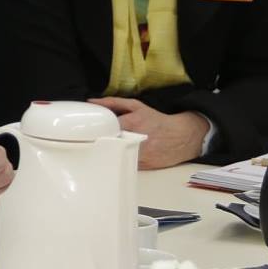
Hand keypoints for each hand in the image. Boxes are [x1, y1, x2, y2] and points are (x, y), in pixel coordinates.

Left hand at [89, 97, 211, 168]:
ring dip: (106, 154)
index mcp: (131, 123)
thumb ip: (113, 103)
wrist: (181, 136)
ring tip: (100, 151)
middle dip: (98, 143)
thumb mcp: (137, 106)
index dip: (94, 131)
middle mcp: (135, 140)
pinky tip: (114, 158)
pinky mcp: (142, 167)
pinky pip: (124, 165)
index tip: (85, 132)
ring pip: (115, 157)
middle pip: (108, 144)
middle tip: (87, 143)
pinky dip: (118, 162)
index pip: (105, 128)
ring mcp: (139, 155)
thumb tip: (92, 102)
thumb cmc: (157, 120)